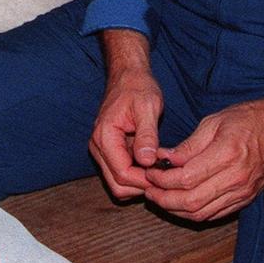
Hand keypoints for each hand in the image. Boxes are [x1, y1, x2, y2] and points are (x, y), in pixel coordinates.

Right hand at [89, 29, 163, 198]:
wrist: (128, 76)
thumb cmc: (138, 88)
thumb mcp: (148, 107)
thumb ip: (147, 135)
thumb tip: (147, 161)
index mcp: (104, 136)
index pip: (122, 174)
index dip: (145, 181)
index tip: (165, 176)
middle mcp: (98, 146)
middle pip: (117, 185)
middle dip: (141, 186)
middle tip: (164, 176)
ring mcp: (102, 150)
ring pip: (118, 183)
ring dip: (139, 183)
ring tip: (160, 169)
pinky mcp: (109, 151)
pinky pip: (121, 173)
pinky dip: (137, 176)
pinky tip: (152, 164)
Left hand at [144, 84, 263, 221]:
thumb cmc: (249, 119)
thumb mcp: (214, 121)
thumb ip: (189, 145)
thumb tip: (165, 159)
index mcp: (227, 154)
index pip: (185, 178)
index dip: (162, 180)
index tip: (149, 173)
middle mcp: (236, 178)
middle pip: (191, 201)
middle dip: (163, 199)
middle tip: (148, 190)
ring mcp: (243, 192)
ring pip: (202, 213)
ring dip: (176, 209)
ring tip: (159, 197)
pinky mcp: (246, 199)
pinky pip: (215, 214)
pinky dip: (194, 213)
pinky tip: (180, 203)